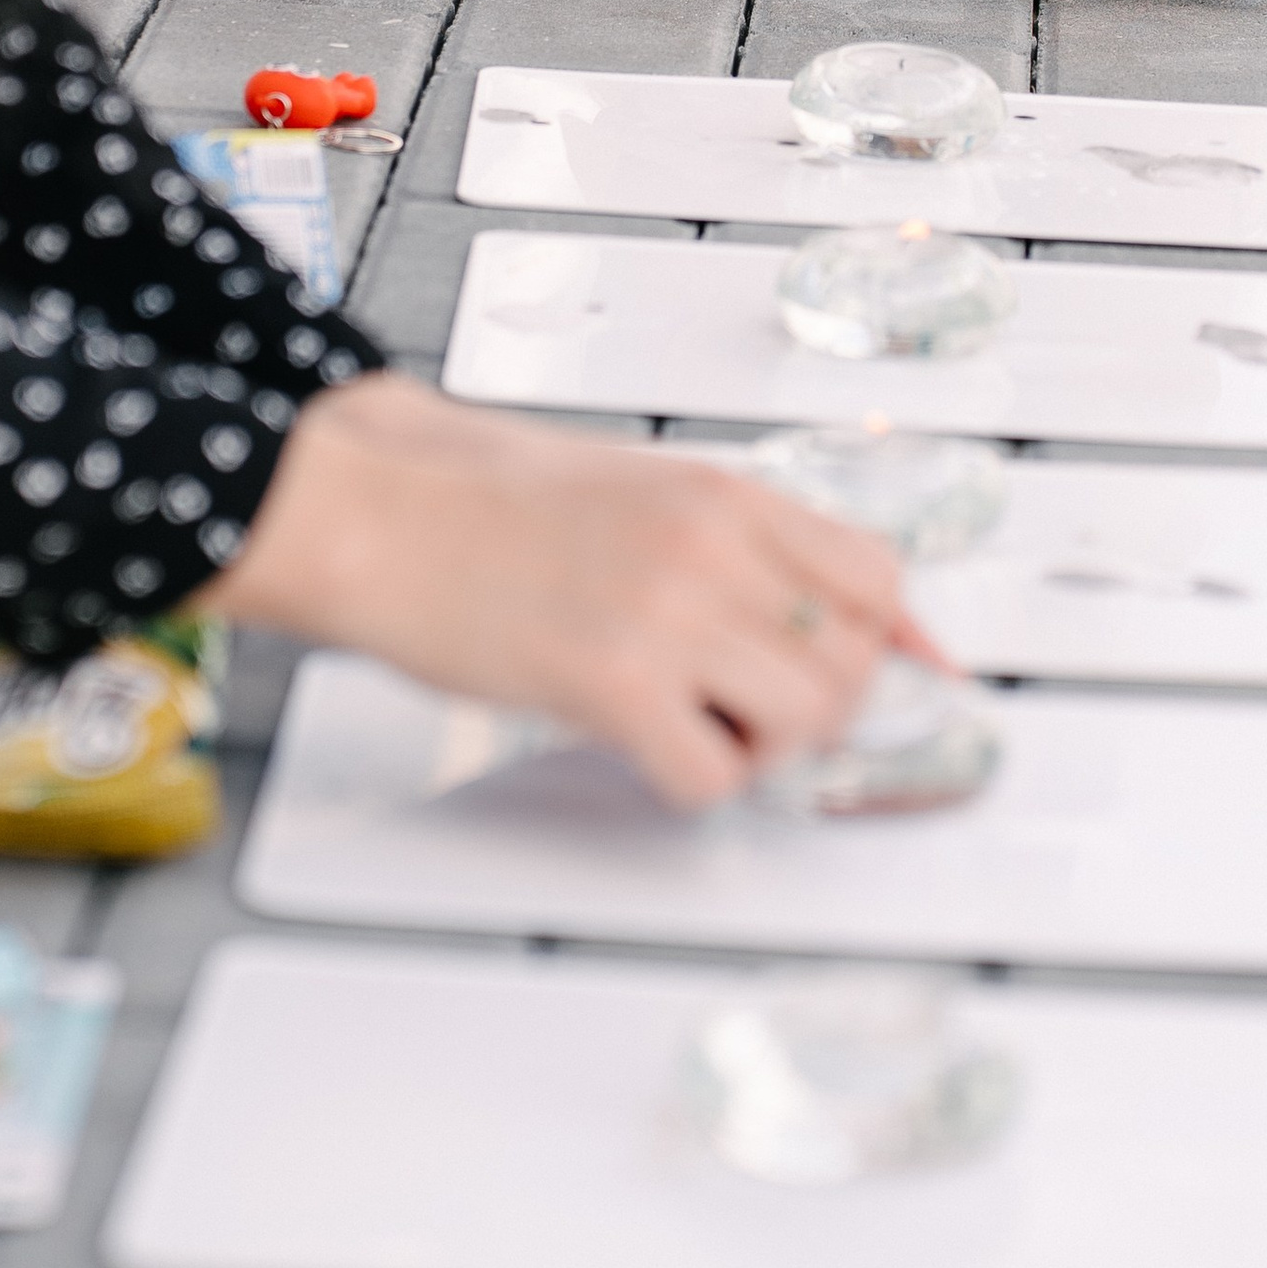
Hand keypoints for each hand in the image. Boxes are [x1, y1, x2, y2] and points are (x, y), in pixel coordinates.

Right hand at [205, 374, 942, 805]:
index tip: (872, 680)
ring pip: (806, 722)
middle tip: (746, 708)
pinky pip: (714, 775)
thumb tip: (822, 611)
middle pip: (853, 664)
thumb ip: (733, 542)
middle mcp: (713, 545)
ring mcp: (667, 612)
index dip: (887, 645)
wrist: (379, 508)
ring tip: (689, 721)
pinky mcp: (611, 682)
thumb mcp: (639, 487)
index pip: (879, 580)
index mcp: (725, 493)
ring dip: (760, 747)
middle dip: (814, 708)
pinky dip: (689, 780)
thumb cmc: (486, 499)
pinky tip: (639, 742)